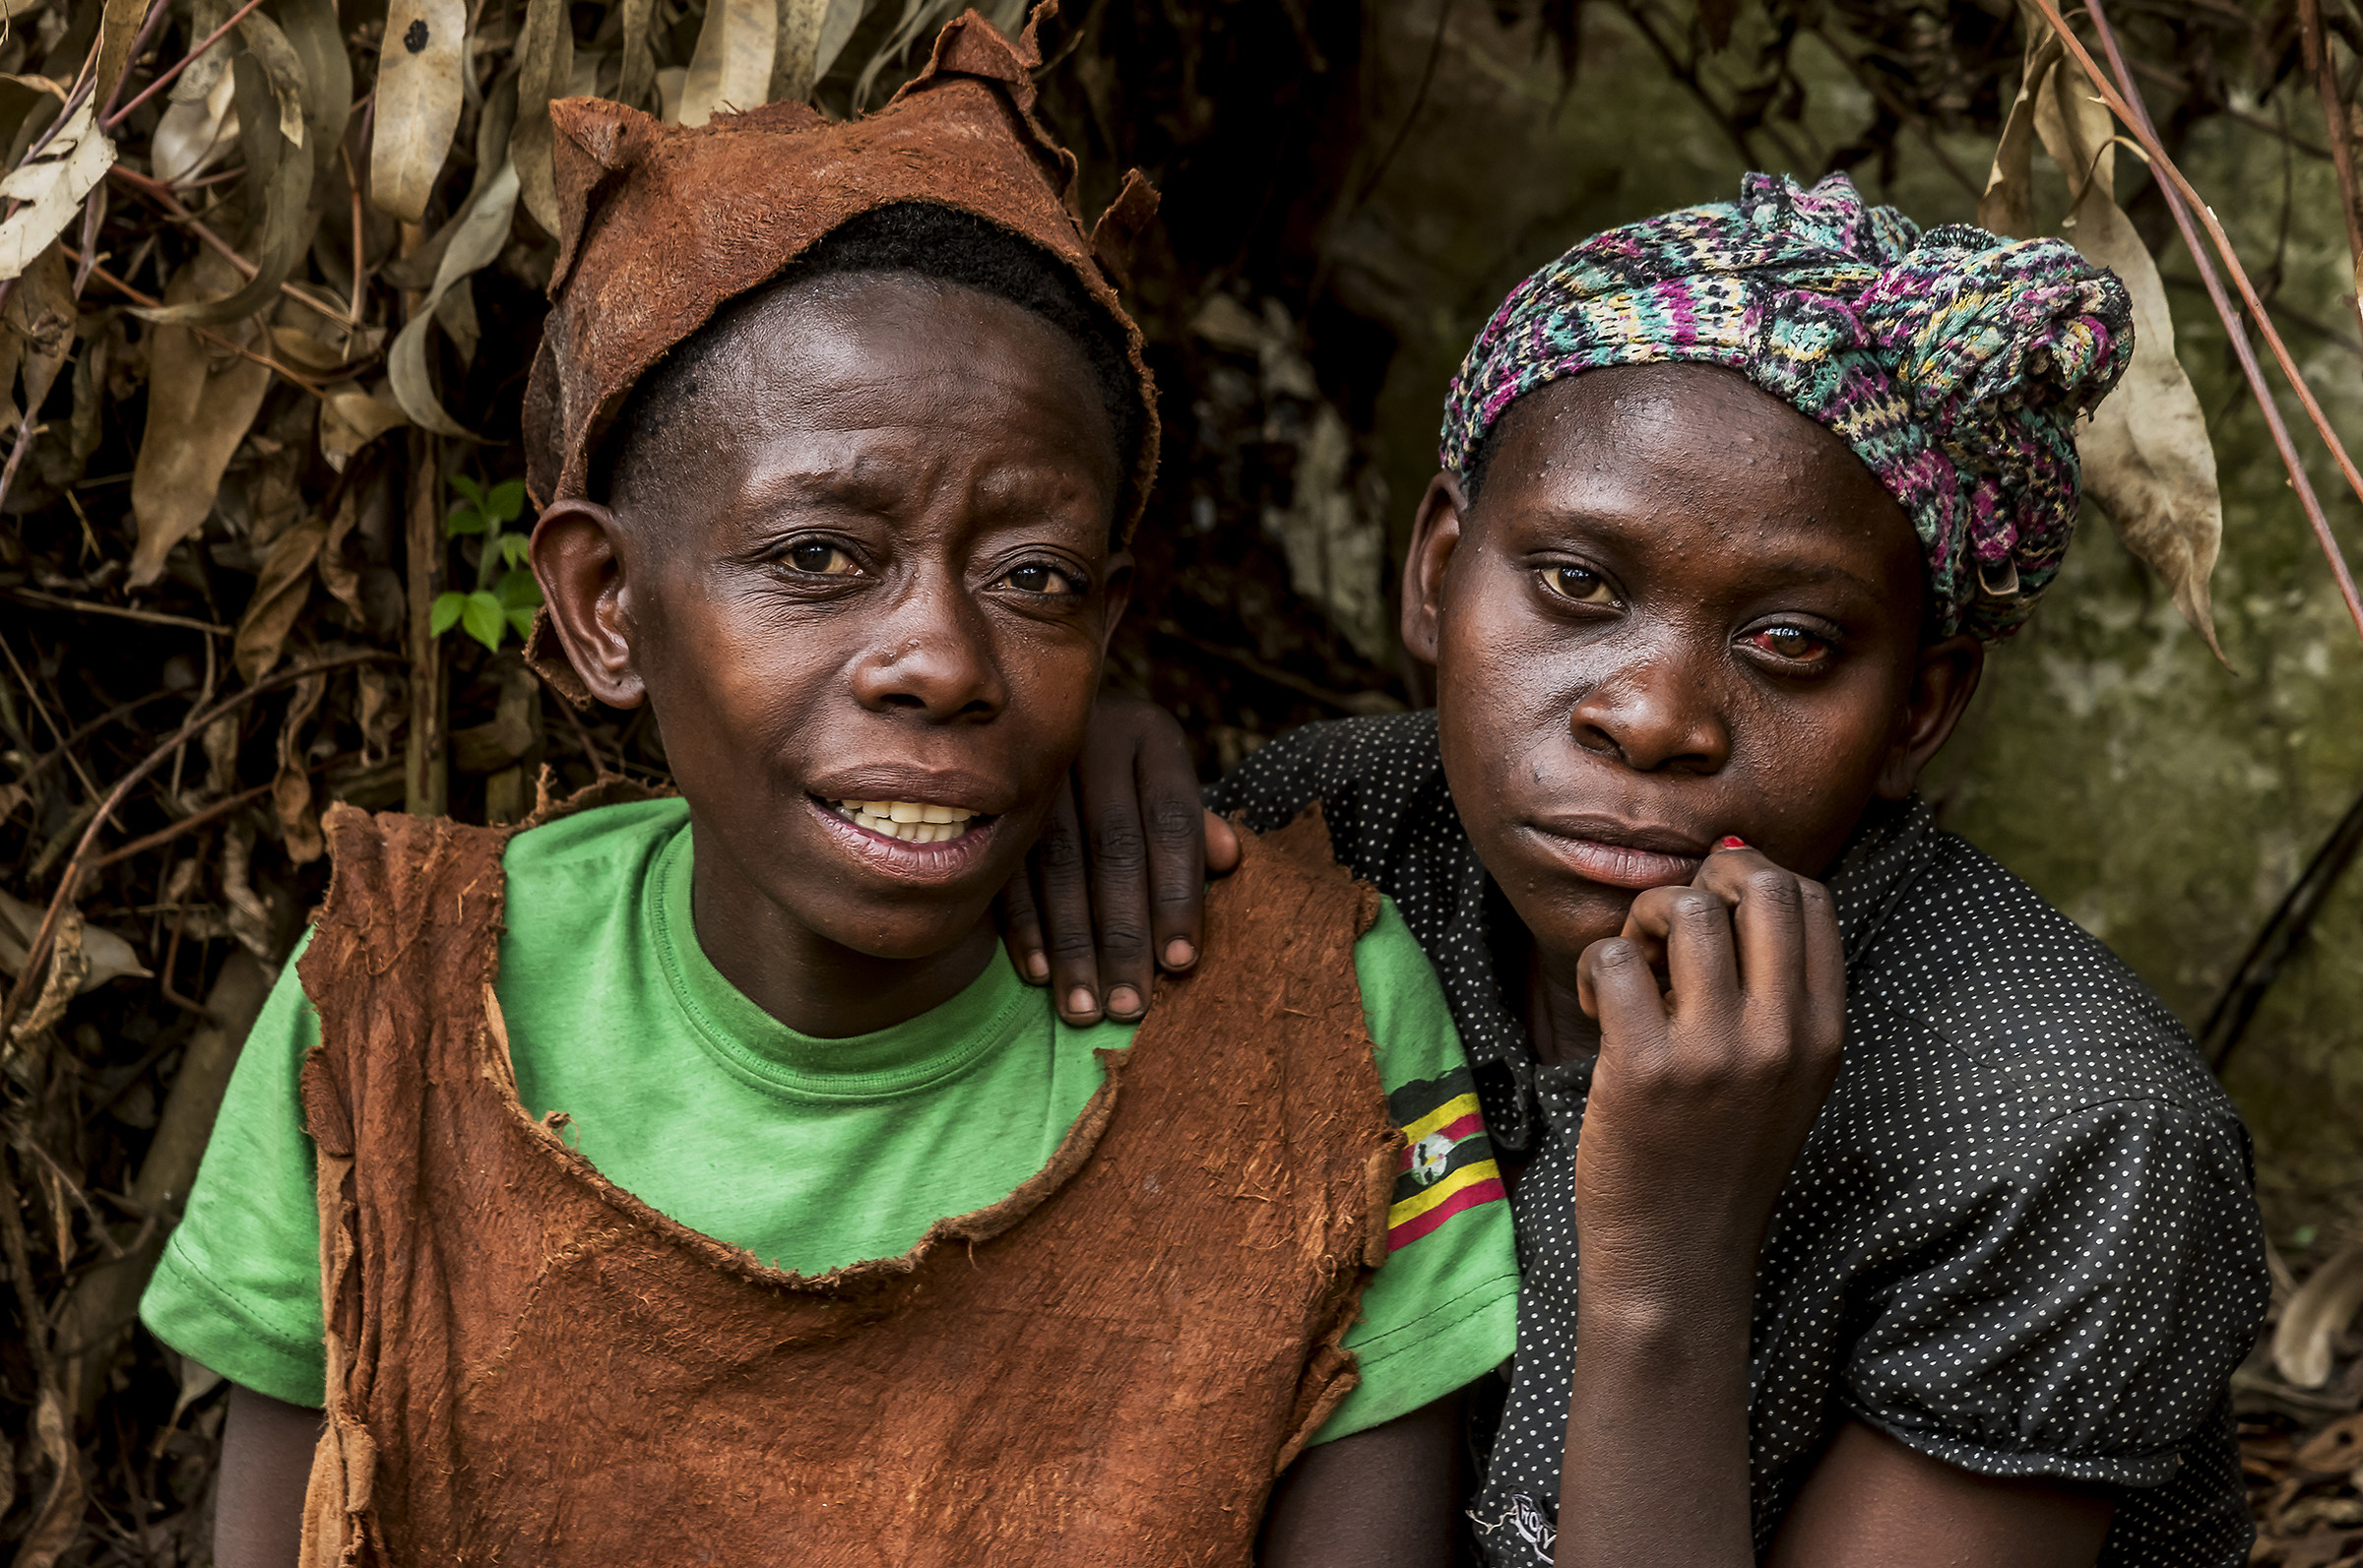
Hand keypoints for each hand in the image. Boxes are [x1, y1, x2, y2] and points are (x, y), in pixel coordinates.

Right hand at [997, 692, 1241, 1024]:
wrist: (1036, 722)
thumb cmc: (1126, 773)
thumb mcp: (1166, 784)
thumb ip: (1195, 827)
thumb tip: (1230, 859)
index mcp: (1151, 734)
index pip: (1172, 822)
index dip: (1179, 895)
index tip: (1180, 963)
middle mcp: (1095, 737)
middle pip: (1115, 849)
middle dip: (1123, 935)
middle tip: (1130, 1005)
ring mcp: (1037, 763)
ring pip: (1059, 864)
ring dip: (1073, 944)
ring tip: (1085, 1007)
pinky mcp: (991, 796)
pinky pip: (1009, 867)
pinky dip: (1025, 925)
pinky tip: (1040, 974)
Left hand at [1571, 844, 1843, 1299]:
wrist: (1678, 1261)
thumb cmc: (1717, 1158)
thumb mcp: (1784, 1078)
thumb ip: (1774, 989)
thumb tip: (1735, 861)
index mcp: (1822, 1033)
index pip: (1810, 898)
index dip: (1751, 878)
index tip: (1712, 910)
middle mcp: (1780, 1036)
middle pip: (1756, 886)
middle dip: (1700, 882)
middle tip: (1665, 930)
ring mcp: (1715, 1052)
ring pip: (1684, 909)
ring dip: (1641, 923)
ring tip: (1630, 974)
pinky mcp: (1645, 1069)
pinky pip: (1612, 958)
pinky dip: (1594, 969)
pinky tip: (1598, 1009)